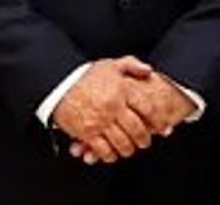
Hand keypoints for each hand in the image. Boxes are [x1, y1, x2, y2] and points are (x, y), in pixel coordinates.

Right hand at [70, 70, 196, 162]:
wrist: (59, 84)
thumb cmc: (84, 75)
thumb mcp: (110, 65)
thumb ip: (132, 65)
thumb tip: (149, 71)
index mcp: (122, 90)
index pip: (147, 108)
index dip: (157, 119)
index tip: (160, 125)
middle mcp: (114, 106)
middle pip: (137, 129)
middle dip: (144, 139)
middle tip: (145, 142)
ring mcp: (101, 121)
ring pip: (122, 142)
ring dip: (128, 149)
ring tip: (130, 149)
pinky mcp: (87, 132)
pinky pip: (103, 150)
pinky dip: (110, 155)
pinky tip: (112, 154)